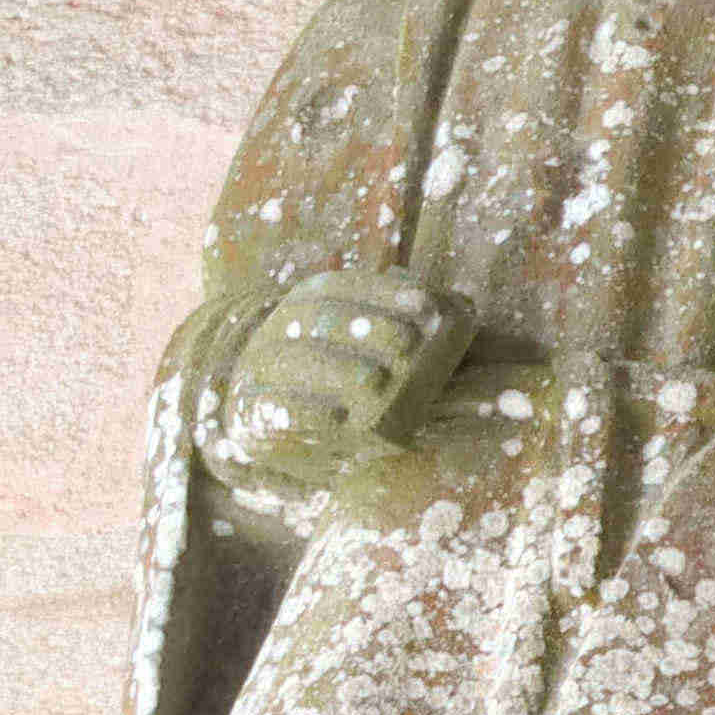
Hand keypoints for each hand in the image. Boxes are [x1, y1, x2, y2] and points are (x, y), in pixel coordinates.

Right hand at [201, 267, 462, 506]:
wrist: (277, 426)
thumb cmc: (342, 380)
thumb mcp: (368, 346)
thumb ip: (406, 324)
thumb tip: (459, 305)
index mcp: (304, 306)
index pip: (339, 287)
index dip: (381, 292)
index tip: (426, 303)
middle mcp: (277, 332)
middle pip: (318, 319)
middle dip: (367, 327)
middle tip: (410, 343)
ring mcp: (260, 372)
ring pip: (295, 361)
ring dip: (339, 370)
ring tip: (377, 383)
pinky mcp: (255, 416)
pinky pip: (277, 410)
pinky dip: (306, 414)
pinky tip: (338, 419)